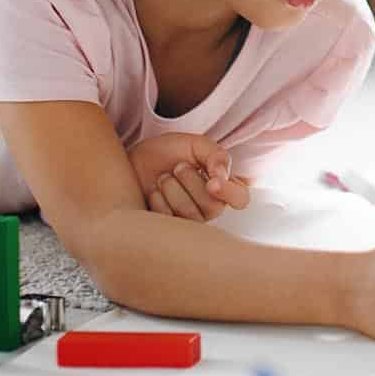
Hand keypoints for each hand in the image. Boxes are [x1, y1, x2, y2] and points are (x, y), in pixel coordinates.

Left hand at [126, 133, 251, 222]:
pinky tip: (154, 192)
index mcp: (222, 186)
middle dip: (191, 181)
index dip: (230, 193)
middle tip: (178, 166)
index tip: (212, 182)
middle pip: (213, 206)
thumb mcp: (194, 145)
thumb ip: (215, 155)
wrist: (134, 161)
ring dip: (173, 189)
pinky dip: (159, 200)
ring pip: (191, 214)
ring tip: (163, 177)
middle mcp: (210, 207)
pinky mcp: (169, 230)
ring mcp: (190, 222)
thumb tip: (222, 176)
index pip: (241, 199)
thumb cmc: (168, 152)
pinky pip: (170, 220)